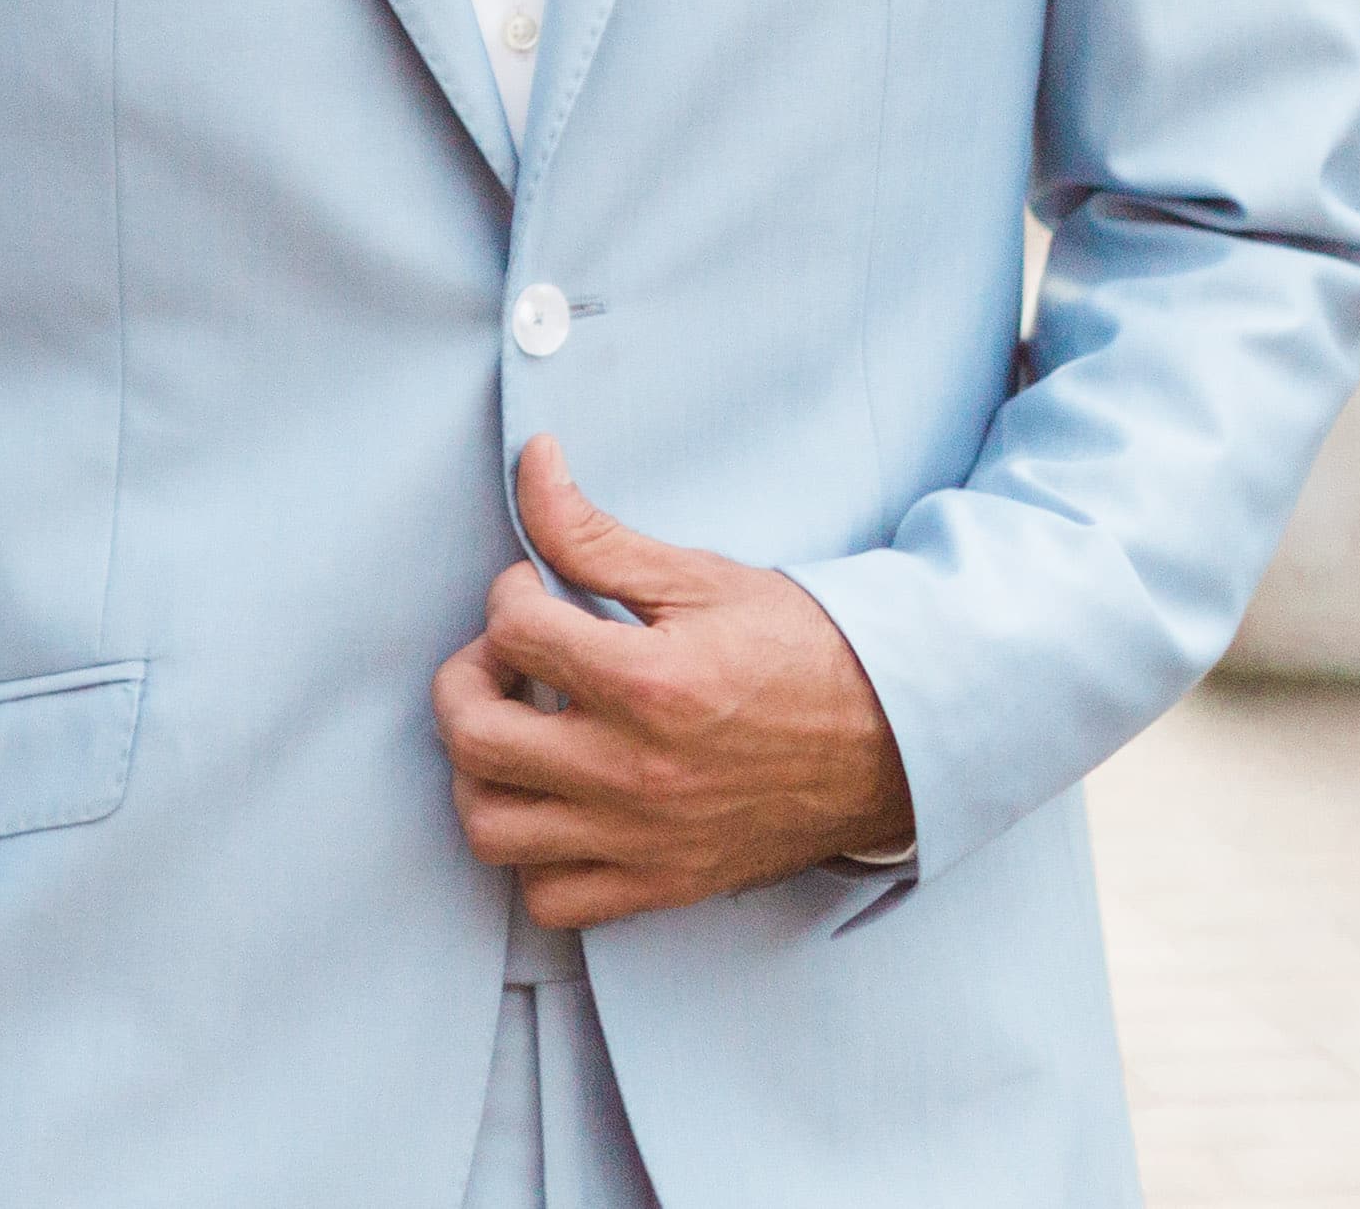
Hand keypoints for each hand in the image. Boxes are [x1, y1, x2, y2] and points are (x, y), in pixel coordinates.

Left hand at [430, 437, 915, 927]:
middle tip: (503, 661)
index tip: (538, 594)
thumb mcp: (699, 577)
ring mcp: (645, 838)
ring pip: (490, 827)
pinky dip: (533, 856)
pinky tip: (553, 803)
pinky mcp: (662, 885)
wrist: (894, 740)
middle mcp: (636, 772)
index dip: (510, 595)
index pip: (512, 631)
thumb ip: (595, 531)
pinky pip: (550, 898)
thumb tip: (531, 461)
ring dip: (481, 773)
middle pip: (473, 736)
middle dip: (465, 681)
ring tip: (516, 732)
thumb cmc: (802, 650)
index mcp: (650, 684)